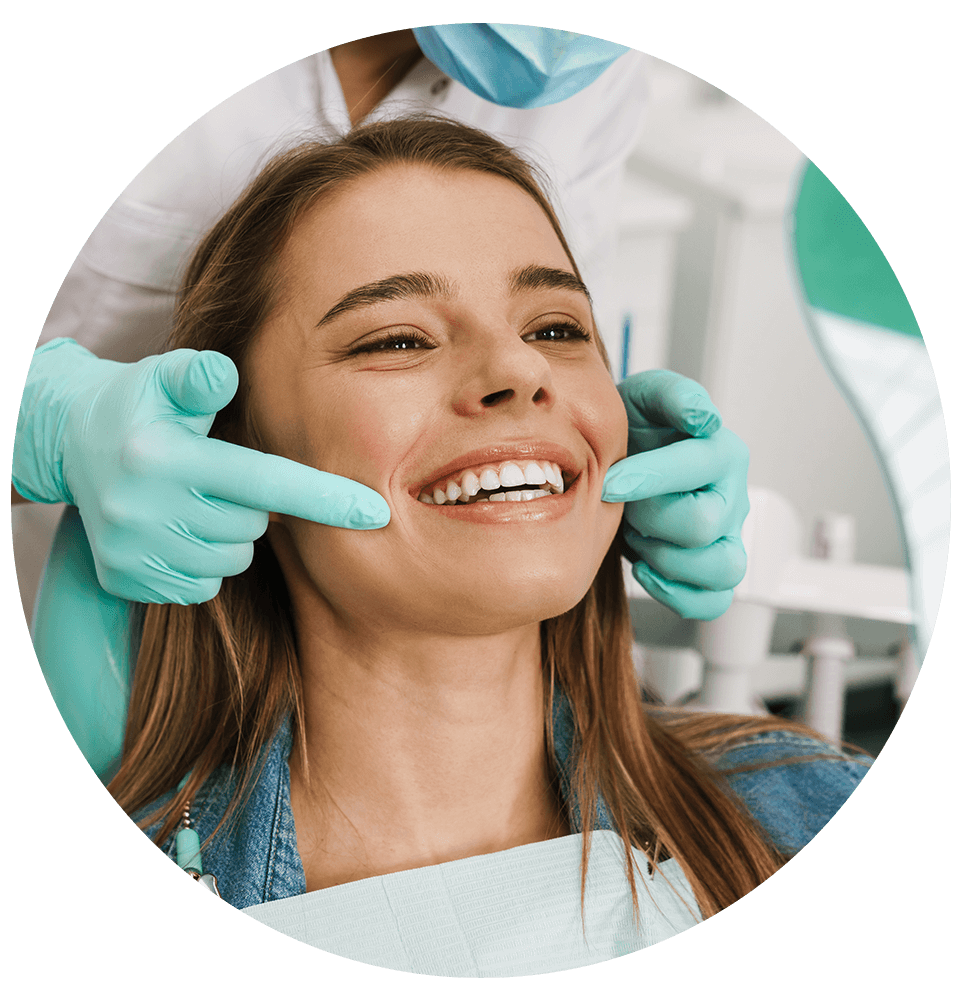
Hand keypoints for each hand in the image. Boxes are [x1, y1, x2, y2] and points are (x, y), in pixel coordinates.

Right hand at [14, 340, 390, 603]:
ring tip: (196, 500)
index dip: (324, 498)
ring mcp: (132, 552)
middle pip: (251, 527)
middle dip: (252, 504)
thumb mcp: (164, 378)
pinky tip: (179, 529)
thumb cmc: (141, 405)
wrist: (71, 444)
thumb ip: (200, 376)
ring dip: (229, 535)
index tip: (376, 513)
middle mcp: (143, 510)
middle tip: (220, 475)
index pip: (263, 483)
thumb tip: (226, 373)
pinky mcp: (125, 581)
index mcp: (163, 458)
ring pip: (231, 561)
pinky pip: (201, 587)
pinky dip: (203, 563)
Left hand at [602, 370, 749, 619]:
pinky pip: (713, 601)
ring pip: (722, 570)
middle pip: (703, 525)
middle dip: (651, 518)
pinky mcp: (713, 569)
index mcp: (722, 452)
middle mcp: (732, 496)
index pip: (698, 469)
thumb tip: (702, 417)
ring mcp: (727, 537)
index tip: (610, 482)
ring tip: (639, 536)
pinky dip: (678, 594)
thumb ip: (673, 396)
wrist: (622, 458)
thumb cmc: (635, 430)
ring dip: (667, 559)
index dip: (649, 478)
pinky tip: (646, 569)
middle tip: (624, 505)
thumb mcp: (645, 397)